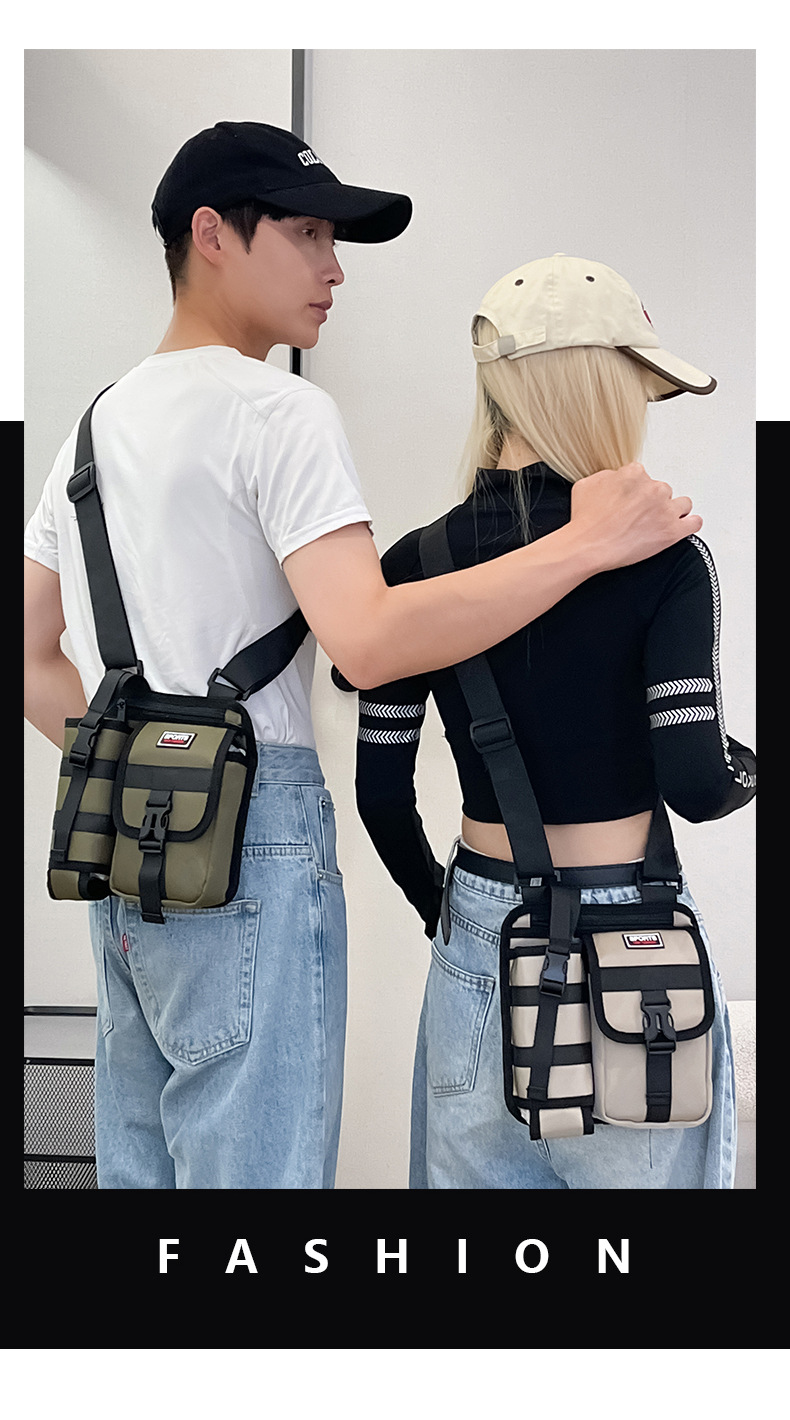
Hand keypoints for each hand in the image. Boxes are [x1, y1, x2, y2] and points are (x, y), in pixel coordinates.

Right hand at [570, 462, 702, 571]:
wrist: (587, 546)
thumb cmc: (585, 520)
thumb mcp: (586, 484)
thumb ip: (607, 476)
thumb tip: (615, 479)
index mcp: (634, 474)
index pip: (642, 476)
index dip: (636, 490)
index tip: (631, 501)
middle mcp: (653, 488)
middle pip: (662, 490)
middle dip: (653, 502)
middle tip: (639, 516)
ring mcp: (665, 510)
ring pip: (682, 504)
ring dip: (673, 511)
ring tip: (659, 522)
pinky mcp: (672, 531)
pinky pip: (694, 523)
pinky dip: (689, 524)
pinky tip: (682, 527)